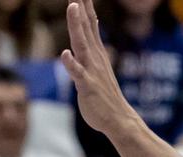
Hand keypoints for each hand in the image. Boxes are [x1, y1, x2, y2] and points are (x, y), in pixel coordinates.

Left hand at [61, 0, 139, 135]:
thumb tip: (93, 21)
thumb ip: (93, 42)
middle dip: (80, 6)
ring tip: (72, 6)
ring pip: (81, 44)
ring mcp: (91, 71)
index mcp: (96, 52)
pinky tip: (64, 53)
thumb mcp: (100, 62)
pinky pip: (78, 73)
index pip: (89, 23)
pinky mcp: (87, 86)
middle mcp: (94, 57)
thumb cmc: (105, 93)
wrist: (118, 118)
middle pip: (85, 27)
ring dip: (76, 26)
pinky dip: (71, 63)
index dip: (85, 4)